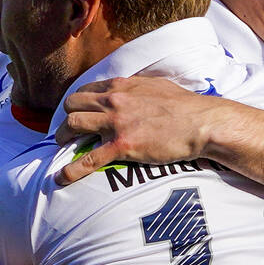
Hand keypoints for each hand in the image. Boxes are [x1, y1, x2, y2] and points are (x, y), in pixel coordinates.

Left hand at [55, 77, 219, 184]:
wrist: (202, 123)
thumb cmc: (185, 106)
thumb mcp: (157, 86)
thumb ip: (137, 87)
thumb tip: (131, 89)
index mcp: (122, 85)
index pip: (85, 90)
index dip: (76, 104)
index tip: (75, 115)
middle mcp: (114, 100)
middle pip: (72, 105)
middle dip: (65, 119)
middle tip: (66, 133)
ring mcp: (117, 122)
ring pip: (73, 126)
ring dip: (62, 138)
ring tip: (61, 149)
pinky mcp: (123, 145)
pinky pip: (89, 159)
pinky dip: (71, 170)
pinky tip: (61, 178)